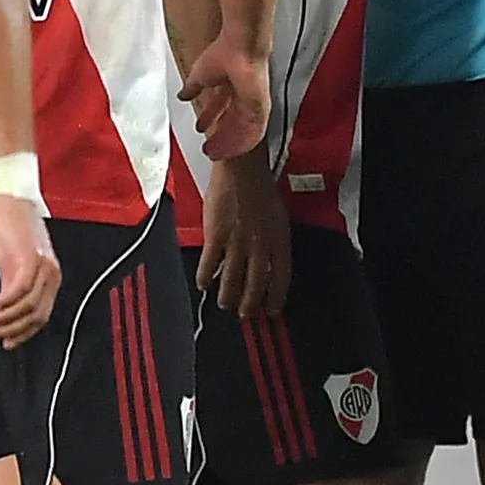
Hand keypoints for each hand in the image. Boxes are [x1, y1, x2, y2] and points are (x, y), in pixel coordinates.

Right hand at [0, 197, 60, 346]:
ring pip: (28, 306)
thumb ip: (12, 288)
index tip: (7, 342)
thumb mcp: (13, 265)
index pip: (42, 316)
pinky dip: (5, 302)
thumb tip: (4, 313)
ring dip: (5, 319)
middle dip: (12, 330)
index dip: (24, 333)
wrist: (13, 203)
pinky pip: (19, 289)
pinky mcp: (31, 259)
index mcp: (51, 279)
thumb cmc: (13, 231)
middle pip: (36, 315)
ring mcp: (43, 267)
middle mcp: (52, 275)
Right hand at [179, 36, 270, 163]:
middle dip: (219, 136)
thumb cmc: (224, 53)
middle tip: (208, 148)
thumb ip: (192, 88)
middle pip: (231, 122)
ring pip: (241, 130)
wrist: (240, 49)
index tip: (201, 128)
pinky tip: (230, 151)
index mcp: (230, 84)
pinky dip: (242, 143)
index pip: (220, 106)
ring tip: (214, 152)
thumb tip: (183, 94)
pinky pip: (254, 133)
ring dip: (228, 143)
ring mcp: (253, 103)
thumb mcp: (200, 75)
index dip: (210, 118)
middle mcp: (243, 95)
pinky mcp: (260, 109)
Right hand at [197, 151, 290, 317]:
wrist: (241, 170)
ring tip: (225, 303)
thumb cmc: (260, 188)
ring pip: (232, 281)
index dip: (276, 299)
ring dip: (228, 297)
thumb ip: (275, 243)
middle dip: (250, 305)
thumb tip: (270, 264)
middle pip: (255, 286)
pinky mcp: (216, 237)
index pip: (281, 280)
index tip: (272, 311)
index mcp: (279, 241)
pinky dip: (205, 278)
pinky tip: (204, 283)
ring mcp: (237, 243)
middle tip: (245, 314)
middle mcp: (260, 246)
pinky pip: (209, 266)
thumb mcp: (278, 218)